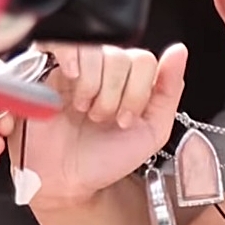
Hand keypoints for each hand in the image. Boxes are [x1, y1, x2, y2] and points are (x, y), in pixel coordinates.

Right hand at [5, 42, 187, 205]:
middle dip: (114, 96)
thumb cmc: (105, 159)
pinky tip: (72, 81)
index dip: (137, 93)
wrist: (67, 181)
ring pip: (95, 51)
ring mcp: (75, 66)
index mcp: (129, 80)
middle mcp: (103, 69)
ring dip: (92, 86)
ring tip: (83, 110)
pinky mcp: (45, 67)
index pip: (143, 60)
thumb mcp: (152, 131)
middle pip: (120, 57)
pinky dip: (71, 58)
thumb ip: (169, 91)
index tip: (124, 120)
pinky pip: (62, 43)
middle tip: (101, 119)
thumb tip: (179, 51)